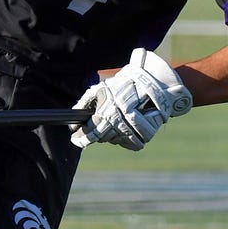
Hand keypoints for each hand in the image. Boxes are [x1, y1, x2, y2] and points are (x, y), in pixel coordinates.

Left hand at [71, 48, 191, 150]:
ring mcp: (133, 130)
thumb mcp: (100, 90)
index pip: (90, 133)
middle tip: (98, 126)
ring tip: (116, 121)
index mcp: (107, 113)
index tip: (75, 140)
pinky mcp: (146, 135)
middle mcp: (120, 124)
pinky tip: (127, 127)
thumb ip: (85, 104)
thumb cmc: (123, 86)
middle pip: (102, 138)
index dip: (81, 138)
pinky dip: (127, 138)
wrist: (154, 85)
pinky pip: (131, 143)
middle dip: (97, 134)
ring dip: (112, 134)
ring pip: (116, 141)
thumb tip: (73, 121)